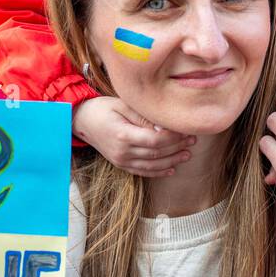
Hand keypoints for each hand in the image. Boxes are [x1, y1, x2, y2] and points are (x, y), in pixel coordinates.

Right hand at [73, 96, 194, 176]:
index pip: (155, 140)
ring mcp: (121, 160)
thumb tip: (164, 127)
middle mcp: (122, 152)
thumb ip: (143, 117)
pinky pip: (143, 171)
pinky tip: (172, 168)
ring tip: (187, 154)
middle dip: (177, 147)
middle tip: (193, 140)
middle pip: (156, 154)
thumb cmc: (103, 108)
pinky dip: (159, 171)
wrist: (82, 121)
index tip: (186, 130)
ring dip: (172, 161)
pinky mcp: (121, 164)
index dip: (173, 137)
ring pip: (152, 165)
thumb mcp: (122, 105)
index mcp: (123, 135)